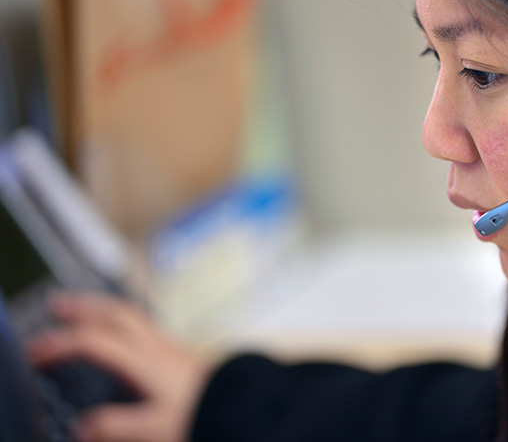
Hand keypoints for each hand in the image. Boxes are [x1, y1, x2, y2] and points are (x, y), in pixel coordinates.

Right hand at [28, 293, 210, 441]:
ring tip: (87, 308)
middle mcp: (158, 346)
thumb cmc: (204, 412)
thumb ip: (115, 427)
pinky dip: (127, 321)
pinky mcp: (182, 353)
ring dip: (104, 308)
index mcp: (145, 360)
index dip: (61, 343)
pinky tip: (128, 333)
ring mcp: (172, 346)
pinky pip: (147, 326)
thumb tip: (84, 427)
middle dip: (83, 306)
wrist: (244, 404)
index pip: (93, 341)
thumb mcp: (154, 429)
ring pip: (132, 315)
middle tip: (58, 303)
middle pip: (115, 313)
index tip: (38, 350)